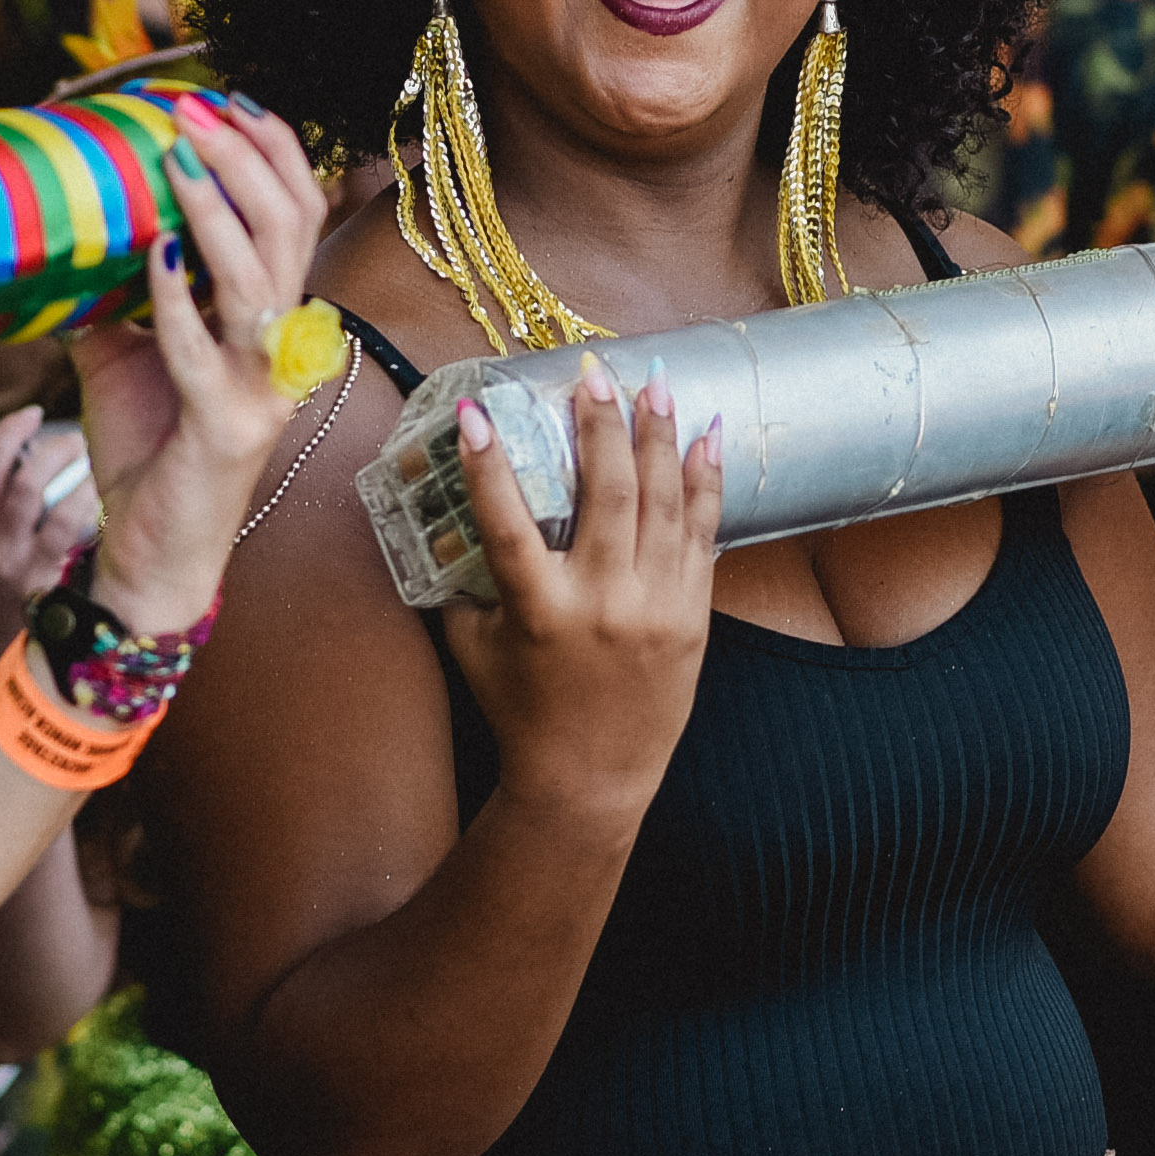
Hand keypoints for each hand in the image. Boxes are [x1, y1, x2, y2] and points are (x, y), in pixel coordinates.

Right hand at [0, 403, 97, 666]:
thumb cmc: (5, 607)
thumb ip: (3, 522)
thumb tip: (39, 466)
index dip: (9, 432)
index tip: (34, 412)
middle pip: (18, 477)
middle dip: (54, 447)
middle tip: (82, 436)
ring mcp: (15, 567)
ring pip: (40, 496)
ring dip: (74, 468)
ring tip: (100, 458)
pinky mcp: (42, 585)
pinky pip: (65, 529)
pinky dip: (87, 501)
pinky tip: (110, 494)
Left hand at [70, 98, 331, 631]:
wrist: (151, 552)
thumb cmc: (145, 448)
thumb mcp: (122, 351)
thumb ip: (110, 288)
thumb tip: (61, 217)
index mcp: (268, 320)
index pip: (297, 215)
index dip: (274, 152)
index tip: (228, 101)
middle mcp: (280, 346)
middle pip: (293, 229)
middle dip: (247, 160)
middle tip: (196, 112)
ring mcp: (260, 388)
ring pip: (259, 280)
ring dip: (217, 212)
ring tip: (178, 160)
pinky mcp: (224, 429)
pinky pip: (203, 351)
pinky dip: (177, 298)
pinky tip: (151, 254)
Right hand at [435, 355, 720, 831]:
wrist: (591, 779)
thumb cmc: (521, 711)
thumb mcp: (474, 648)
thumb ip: (466, 582)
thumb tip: (448, 511)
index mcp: (538, 610)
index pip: (507, 522)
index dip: (488, 465)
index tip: (476, 410)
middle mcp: (601, 603)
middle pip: (606, 493)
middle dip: (599, 424)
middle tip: (592, 376)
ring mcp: (655, 607)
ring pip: (663, 503)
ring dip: (658, 435)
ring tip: (654, 383)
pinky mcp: (692, 615)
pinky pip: (702, 533)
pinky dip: (704, 480)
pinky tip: (705, 435)